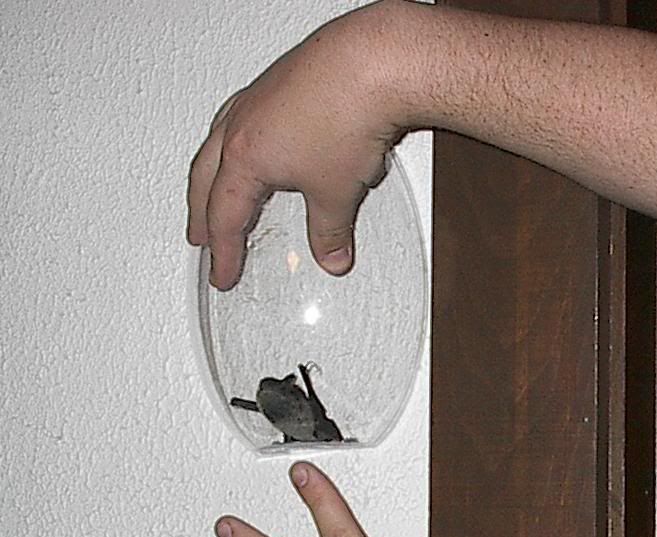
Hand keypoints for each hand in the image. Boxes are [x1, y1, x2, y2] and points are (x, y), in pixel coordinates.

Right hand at [187, 1, 404, 288]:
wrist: (374, 61)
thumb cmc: (348, 115)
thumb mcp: (337, 192)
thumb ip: (330, 233)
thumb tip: (333, 257)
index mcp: (245, 158)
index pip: (224, 219)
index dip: (224, 254)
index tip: (223, 274)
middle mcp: (241, 125)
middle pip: (207, 180)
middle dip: (202, 215)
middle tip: (200, 238)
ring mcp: (257, 98)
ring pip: (218, 142)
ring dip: (212, 173)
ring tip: (216, 187)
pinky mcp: (278, 79)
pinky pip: (244, 116)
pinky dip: (240, 140)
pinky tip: (259, 142)